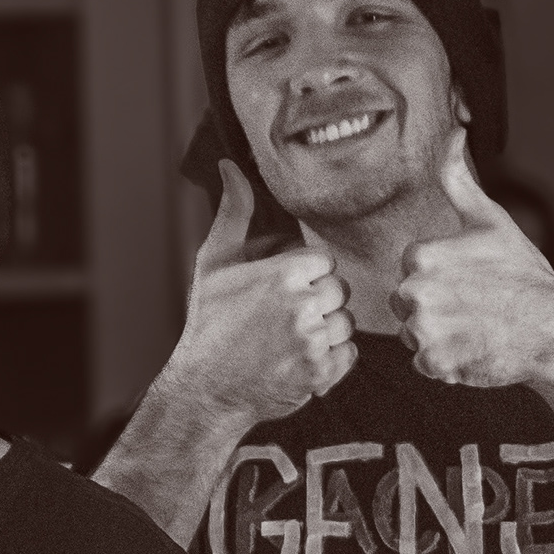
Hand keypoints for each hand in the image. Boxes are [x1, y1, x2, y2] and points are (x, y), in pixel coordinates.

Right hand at [167, 161, 356, 426]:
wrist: (205, 388)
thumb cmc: (209, 323)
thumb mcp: (214, 262)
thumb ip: (234, 212)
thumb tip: (230, 165)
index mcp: (282, 273)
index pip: (324, 262)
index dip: (305, 276)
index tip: (281, 292)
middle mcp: (301, 306)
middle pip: (338, 291)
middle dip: (317, 301)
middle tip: (285, 318)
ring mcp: (312, 342)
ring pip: (346, 323)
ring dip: (326, 330)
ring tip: (291, 338)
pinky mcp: (320, 374)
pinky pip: (349, 354)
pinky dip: (331, 358)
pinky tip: (300, 358)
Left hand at [393, 130, 553, 387]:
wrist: (553, 330)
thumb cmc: (524, 276)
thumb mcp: (490, 220)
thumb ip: (458, 180)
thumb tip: (453, 133)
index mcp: (421, 256)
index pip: (412, 271)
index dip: (441, 277)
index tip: (471, 282)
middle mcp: (415, 292)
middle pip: (406, 304)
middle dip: (434, 308)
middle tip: (474, 308)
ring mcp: (424, 330)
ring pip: (414, 335)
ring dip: (439, 336)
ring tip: (475, 328)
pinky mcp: (434, 363)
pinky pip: (425, 364)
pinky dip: (446, 364)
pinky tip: (474, 349)